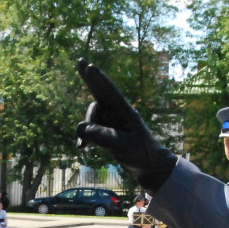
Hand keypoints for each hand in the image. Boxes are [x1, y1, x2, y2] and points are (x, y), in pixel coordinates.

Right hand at [75, 58, 176, 191]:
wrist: (149, 166)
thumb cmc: (141, 154)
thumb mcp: (121, 146)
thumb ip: (101, 136)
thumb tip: (78, 127)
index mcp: (125, 111)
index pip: (110, 92)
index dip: (99, 79)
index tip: (90, 67)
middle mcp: (117, 112)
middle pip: (99, 92)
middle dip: (89, 78)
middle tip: (80, 61)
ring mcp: (112, 120)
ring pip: (91, 117)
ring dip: (85, 129)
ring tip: (83, 148)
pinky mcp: (107, 130)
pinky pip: (90, 128)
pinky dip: (85, 137)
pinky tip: (81, 148)